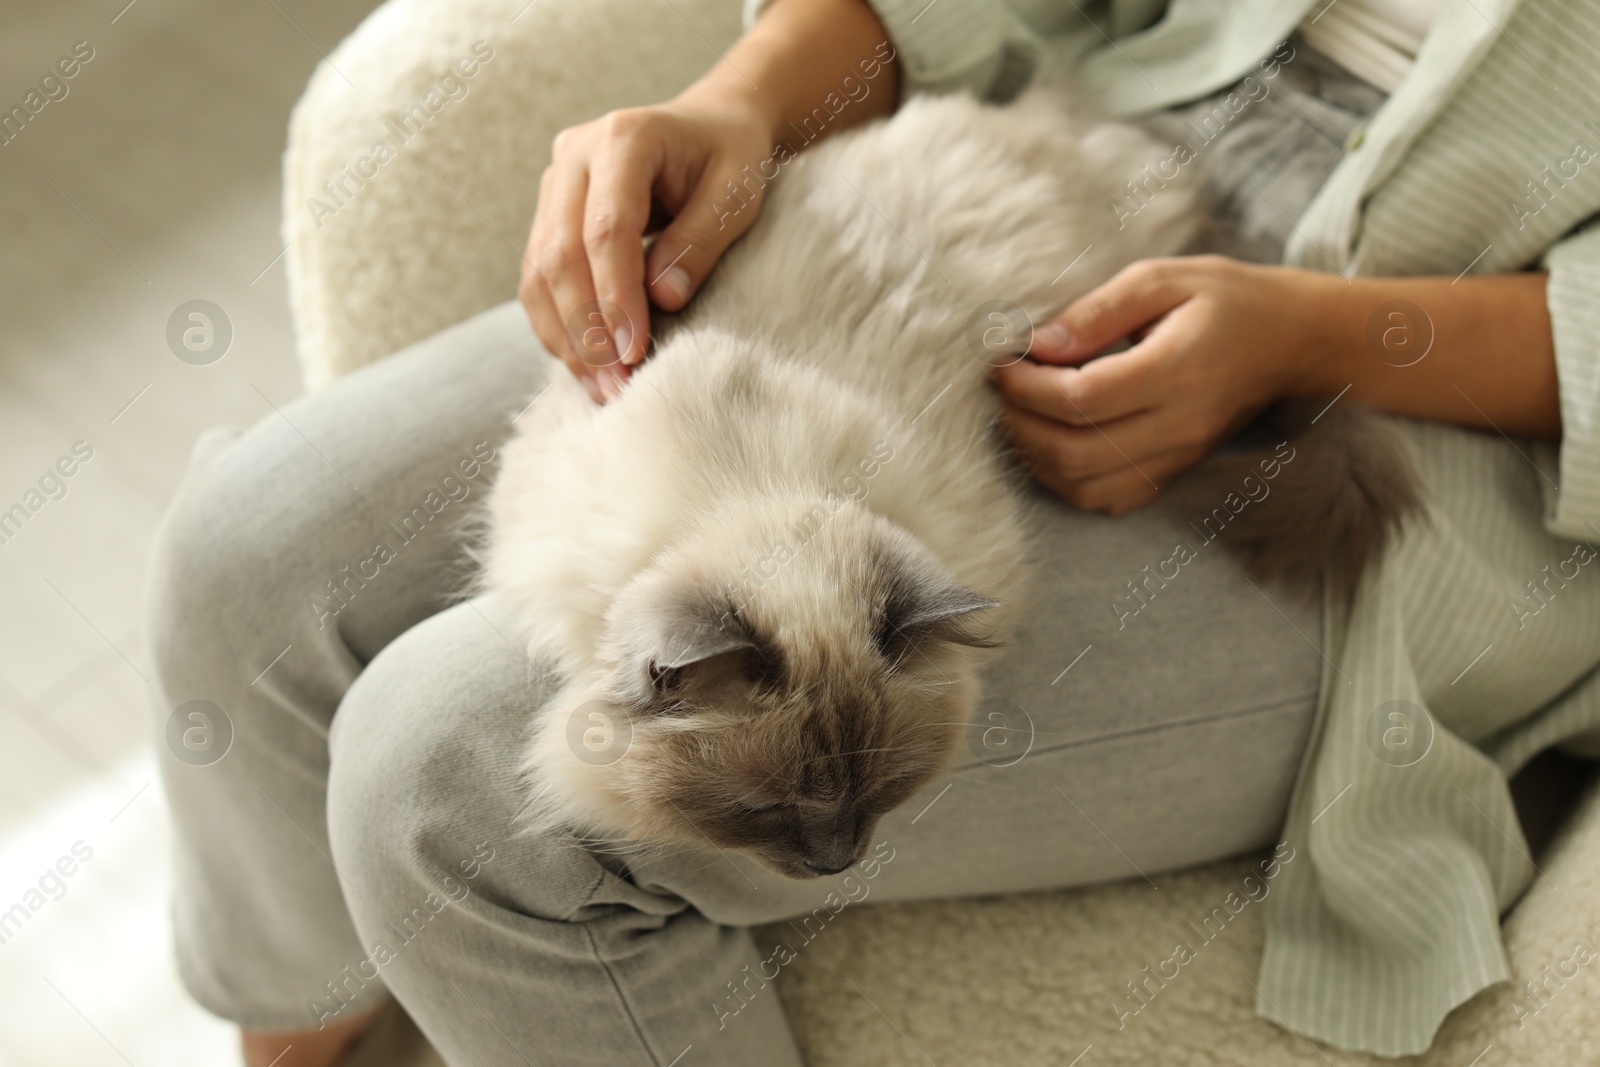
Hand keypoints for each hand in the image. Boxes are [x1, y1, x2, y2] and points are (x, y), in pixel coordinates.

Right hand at [519, 89, 776, 401]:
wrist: (709, 127)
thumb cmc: (729, 158)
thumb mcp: (735, 194)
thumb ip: (700, 241)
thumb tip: (661, 299)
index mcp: (622, 138)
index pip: (606, 229)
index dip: (616, 296)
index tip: (635, 352)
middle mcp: (573, 157)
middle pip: (560, 255)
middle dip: (586, 329)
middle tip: (617, 385)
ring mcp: (554, 186)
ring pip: (539, 274)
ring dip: (567, 338)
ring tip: (603, 389)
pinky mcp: (548, 217)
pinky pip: (538, 281)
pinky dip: (559, 328)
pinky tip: (588, 368)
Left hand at [992, 255, 1326, 513]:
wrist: (1292, 342)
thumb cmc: (1227, 301)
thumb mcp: (1163, 279)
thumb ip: (1097, 310)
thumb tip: (1039, 343)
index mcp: (1177, 370)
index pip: (1082, 398)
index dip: (1028, 385)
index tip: (1005, 361)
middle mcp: (1178, 426)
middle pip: (1076, 452)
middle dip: (1021, 423)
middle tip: (1003, 389)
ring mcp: (1177, 458)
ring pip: (1085, 486)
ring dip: (1036, 456)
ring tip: (1020, 413)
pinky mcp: (1173, 474)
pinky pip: (1107, 499)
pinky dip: (1066, 480)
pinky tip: (1052, 442)